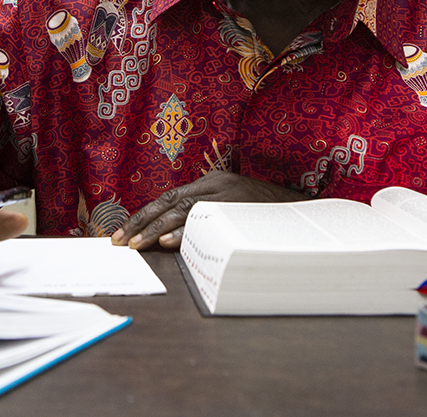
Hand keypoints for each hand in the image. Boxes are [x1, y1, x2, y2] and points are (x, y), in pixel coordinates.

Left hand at [111, 171, 308, 249]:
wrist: (306, 207)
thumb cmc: (268, 213)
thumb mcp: (235, 207)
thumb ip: (208, 214)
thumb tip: (174, 238)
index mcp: (213, 182)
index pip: (170, 198)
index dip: (144, 215)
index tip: (123, 232)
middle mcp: (217, 185)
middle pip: (170, 202)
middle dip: (141, 222)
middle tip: (120, 241)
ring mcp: (228, 196)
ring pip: (183, 211)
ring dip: (156, 230)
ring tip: (137, 244)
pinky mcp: (239, 208)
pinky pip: (206, 221)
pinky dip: (185, 232)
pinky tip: (169, 243)